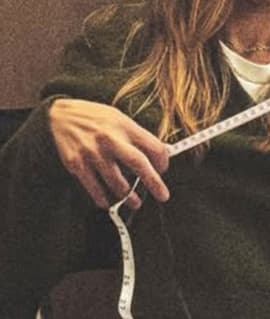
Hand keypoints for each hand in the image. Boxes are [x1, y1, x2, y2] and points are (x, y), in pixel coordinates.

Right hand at [48, 98, 170, 209]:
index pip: (153, 146)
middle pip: (138, 163)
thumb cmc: (93, 117)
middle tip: (163, 195)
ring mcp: (92, 152)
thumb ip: (136, 135)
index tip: (163, 170)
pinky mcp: (76, 163)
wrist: (57, 115)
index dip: (163, 161)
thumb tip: (158, 153)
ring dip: (128, 195)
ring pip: (116, 180)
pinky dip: (101, 197)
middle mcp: (109, 139)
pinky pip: (93, 186)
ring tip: (135, 202)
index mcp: (124, 126)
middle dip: (153, 182)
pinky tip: (107, 202)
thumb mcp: (118, 118)